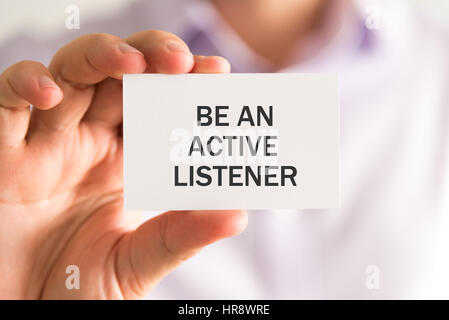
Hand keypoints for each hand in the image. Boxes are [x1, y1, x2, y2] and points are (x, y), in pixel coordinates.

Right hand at [0, 31, 246, 298]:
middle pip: (120, 78)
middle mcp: (86, 144)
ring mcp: (43, 144)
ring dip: (101, 57)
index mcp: (123, 164)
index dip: (183, 86)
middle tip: (181, 61)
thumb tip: (236, 214)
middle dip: (151, 58)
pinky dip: (26, 85)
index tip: (216, 72)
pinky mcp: (1, 155)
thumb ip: (180, 236)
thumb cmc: (76, 291)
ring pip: (71, 74)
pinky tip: (53, 93)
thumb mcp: (135, 264)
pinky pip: (7, 104)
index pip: (157, 108)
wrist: (26, 317)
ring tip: (133, 62)